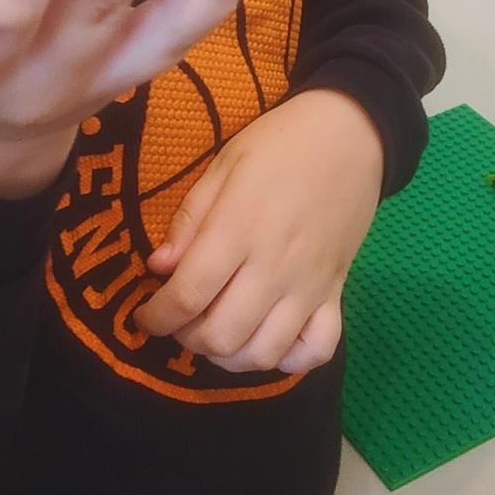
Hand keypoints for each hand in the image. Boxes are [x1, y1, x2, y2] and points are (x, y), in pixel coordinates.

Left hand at [134, 89, 383, 372]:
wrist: (350, 134)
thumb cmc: (279, 143)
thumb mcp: (222, 165)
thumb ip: (190, 219)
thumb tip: (158, 268)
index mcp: (239, 228)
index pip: (188, 296)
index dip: (156, 317)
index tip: (144, 317)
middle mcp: (274, 266)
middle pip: (221, 336)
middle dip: (186, 339)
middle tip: (179, 320)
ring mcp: (310, 286)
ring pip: (263, 353)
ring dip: (229, 357)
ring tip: (216, 332)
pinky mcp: (337, 293)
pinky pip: (317, 350)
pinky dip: (288, 360)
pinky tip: (267, 340)